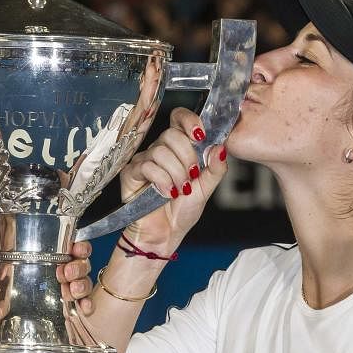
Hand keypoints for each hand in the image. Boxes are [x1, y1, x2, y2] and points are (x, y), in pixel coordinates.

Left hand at [0, 240, 95, 330]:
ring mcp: (61, 288)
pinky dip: (85, 305)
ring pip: (83, 282)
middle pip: (80, 262)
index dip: (77, 244)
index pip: (69, 243)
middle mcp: (56, 268)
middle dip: (77, 266)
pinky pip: (82, 305)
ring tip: (69, 291)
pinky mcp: (62, 309)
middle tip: (64, 273)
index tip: (74, 248)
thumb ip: (0, 240)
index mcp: (43, 253)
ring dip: (81, 285)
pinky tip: (83, 309)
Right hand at [119, 107, 228, 249]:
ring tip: (181, 190)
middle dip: (187, 156)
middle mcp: (160, 150)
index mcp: (178, 148)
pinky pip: (147, 166)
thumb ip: (215, 168)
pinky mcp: (131, 173)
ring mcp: (144, 160)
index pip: (179, 118)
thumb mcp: (206, 188)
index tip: (201, 135)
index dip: (189, 120)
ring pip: (160, 151)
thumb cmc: (182, 211)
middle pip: (171, 134)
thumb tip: (220, 147)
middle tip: (192, 176)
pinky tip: (167, 193)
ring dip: (176, 173)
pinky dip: (161, 180)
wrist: (166, 234)